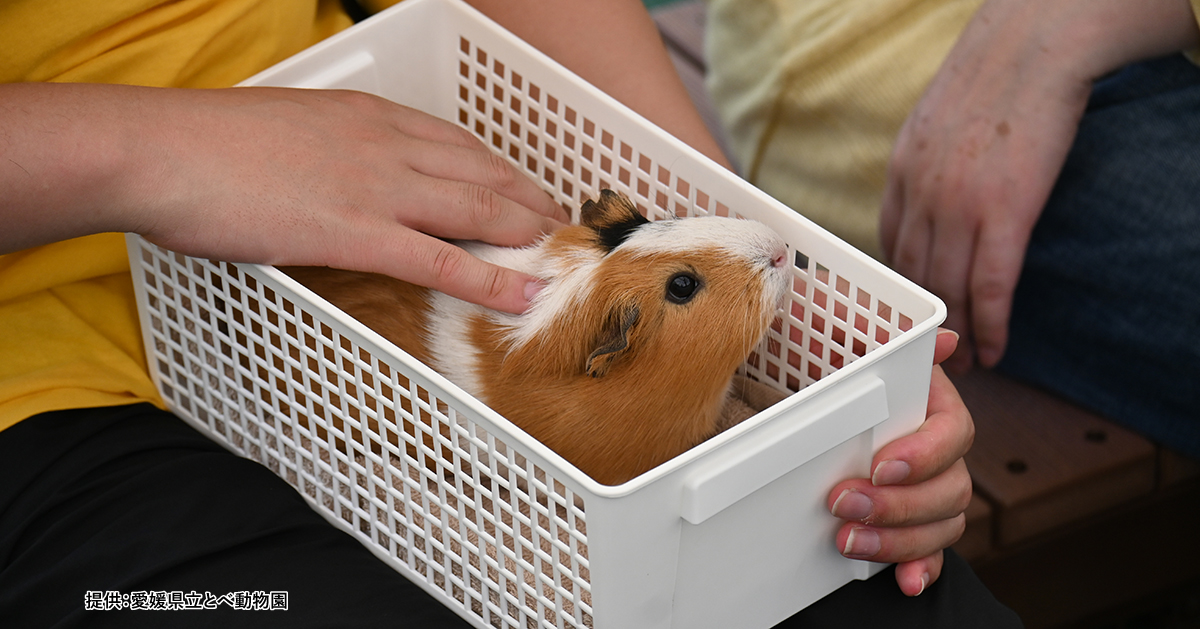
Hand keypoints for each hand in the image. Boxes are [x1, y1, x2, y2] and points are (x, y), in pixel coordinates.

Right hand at [1, 83, 567, 312]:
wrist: (161, 150)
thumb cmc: (205, 144)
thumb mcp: (282, 133)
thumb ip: (324, 154)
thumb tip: (331, 179)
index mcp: (367, 117)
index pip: (456, 142)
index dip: (499, 170)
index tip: (521, 190)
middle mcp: (386, 144)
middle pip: (482, 172)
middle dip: (528, 202)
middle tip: (559, 228)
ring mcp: (377, 187)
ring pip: (477, 210)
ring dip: (526, 236)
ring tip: (560, 259)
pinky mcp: (357, 231)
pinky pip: (442, 259)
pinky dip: (490, 280)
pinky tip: (522, 295)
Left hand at [826, 328, 972, 595]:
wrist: (814, 399)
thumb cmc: (835, 368)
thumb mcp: (849, 346)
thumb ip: (884, 337)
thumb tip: (941, 336)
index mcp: (935, 406)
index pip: (954, 433)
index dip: (923, 454)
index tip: (881, 465)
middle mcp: (942, 453)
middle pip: (951, 488)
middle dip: (897, 504)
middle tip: (844, 502)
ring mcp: (932, 492)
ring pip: (942, 525)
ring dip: (898, 539)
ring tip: (848, 539)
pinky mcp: (914, 524)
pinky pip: (932, 554)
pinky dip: (920, 569)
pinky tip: (904, 580)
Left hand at [880, 0, 1199, 369]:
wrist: (1032, 48)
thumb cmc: (992, 79)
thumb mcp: (933, 122)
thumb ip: (923, 163)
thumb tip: (928, 193)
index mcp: (902, 172)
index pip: (891, 244)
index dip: (904, 284)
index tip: (915, 306)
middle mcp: (921, 196)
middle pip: (916, 275)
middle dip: (925, 321)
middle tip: (937, 351)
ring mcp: (959, 208)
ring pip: (949, 290)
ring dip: (959, 335)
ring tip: (970, 361)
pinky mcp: (1004, 215)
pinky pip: (990, 287)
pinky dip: (992, 325)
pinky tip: (997, 348)